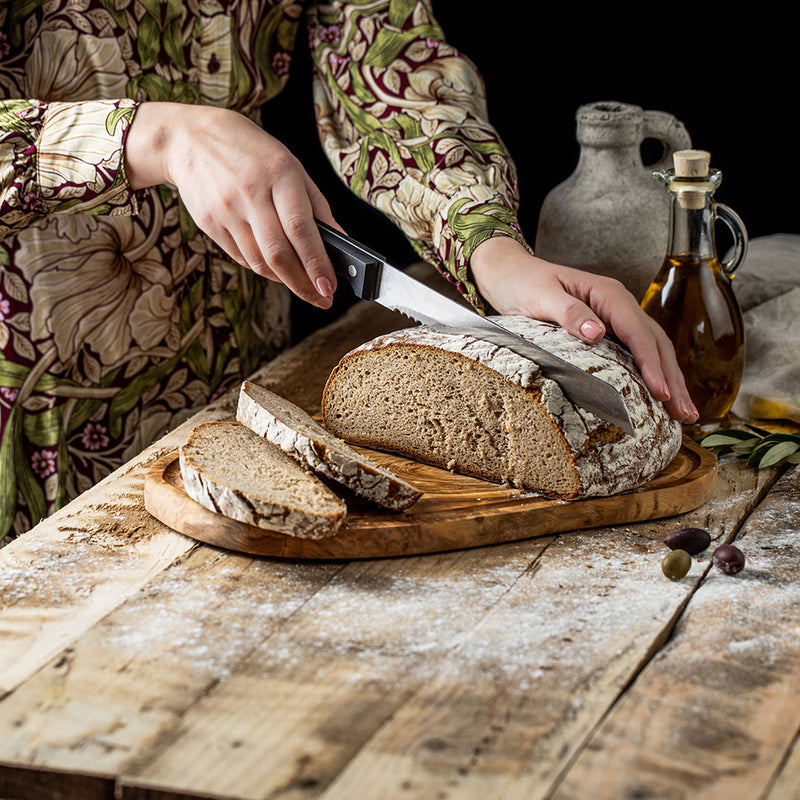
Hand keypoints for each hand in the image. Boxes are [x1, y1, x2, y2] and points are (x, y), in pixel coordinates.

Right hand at [125, 102, 339, 308]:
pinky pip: (242, 258)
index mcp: (279, 174)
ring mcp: (226, 210)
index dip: (317, 263)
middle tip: (322, 299)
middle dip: (303, 284)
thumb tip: (340, 240)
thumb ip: (317, 205)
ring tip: (302, 284)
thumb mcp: (292, 166)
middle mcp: (251, 193)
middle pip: (279, 253)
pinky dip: (263, 268)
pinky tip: (277, 268)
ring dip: (285, 280)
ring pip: (259, 262)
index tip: (329, 287)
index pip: (301, 229)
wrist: (190, 138)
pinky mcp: (209, 223)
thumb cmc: (252, 152)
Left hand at [470, 236, 698, 423]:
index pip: (638, 333)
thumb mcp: (541, 296)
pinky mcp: (607, 328)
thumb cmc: (523, 282)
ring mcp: (614, 316)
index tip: (661, 393)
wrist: (509, 272)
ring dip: (669, 379)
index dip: (652, 364)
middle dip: (673, 379)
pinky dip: (652, 373)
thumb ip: (569, 312)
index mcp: (607, 294)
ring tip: (684, 412)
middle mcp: (618, 303)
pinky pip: (636, 351)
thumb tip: (598, 333)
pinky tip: (660, 394)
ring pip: (652, 348)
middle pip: (655, 343)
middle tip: (686, 413)